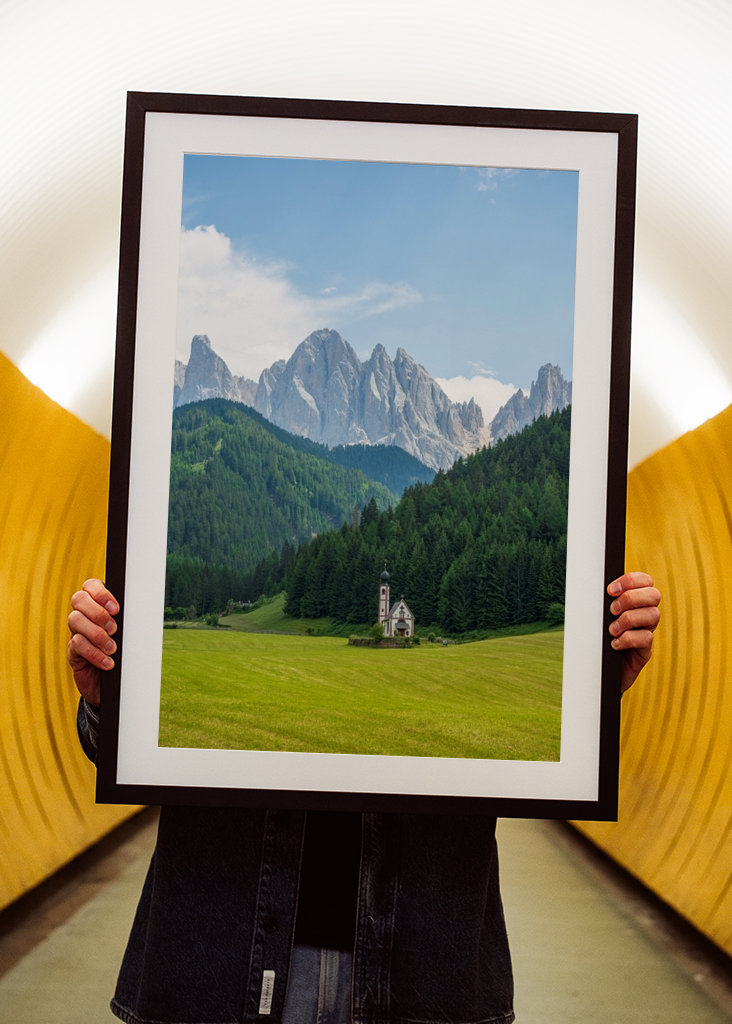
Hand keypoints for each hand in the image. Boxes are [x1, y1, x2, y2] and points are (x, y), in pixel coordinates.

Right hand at [67, 579, 119, 705]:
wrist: (115, 684)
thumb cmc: (125, 654)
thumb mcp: (129, 634)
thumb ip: (130, 620)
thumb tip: (143, 608)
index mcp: (98, 605)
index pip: (90, 585)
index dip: (100, 592)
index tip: (116, 608)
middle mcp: (84, 615)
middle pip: (78, 599)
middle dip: (98, 612)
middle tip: (114, 629)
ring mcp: (76, 632)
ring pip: (75, 620)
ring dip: (96, 634)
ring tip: (112, 648)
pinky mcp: (73, 652)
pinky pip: (76, 644)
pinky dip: (94, 653)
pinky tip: (108, 663)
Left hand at [607, 571, 660, 692]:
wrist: (598, 672)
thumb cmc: (597, 640)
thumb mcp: (598, 618)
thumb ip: (602, 603)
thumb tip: (591, 589)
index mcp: (635, 602)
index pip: (645, 581)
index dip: (631, 580)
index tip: (610, 590)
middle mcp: (645, 615)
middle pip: (654, 595)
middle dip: (630, 598)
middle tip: (612, 610)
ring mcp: (647, 632)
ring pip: (653, 615)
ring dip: (628, 619)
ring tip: (611, 630)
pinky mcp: (645, 651)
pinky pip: (646, 638)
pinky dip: (628, 639)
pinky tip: (614, 644)